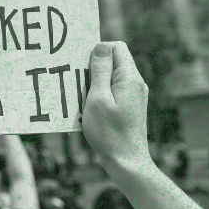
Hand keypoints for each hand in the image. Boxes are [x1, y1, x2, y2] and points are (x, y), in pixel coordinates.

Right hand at [82, 42, 149, 167]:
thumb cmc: (109, 132)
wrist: (126, 162)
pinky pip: (110, 90)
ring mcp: (132, 95)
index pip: (116, 48)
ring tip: (78, 94)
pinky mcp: (128, 106)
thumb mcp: (98, 98)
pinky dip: (97, 93)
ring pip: (109, 76)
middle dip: (91, 66)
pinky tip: (85, 105)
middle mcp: (135, 84)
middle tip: (73, 78)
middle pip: (112, 61)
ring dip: (92, 81)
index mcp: (129, 78)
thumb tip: (100, 46)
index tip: (79, 62)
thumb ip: (99, 71)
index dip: (97, 50)